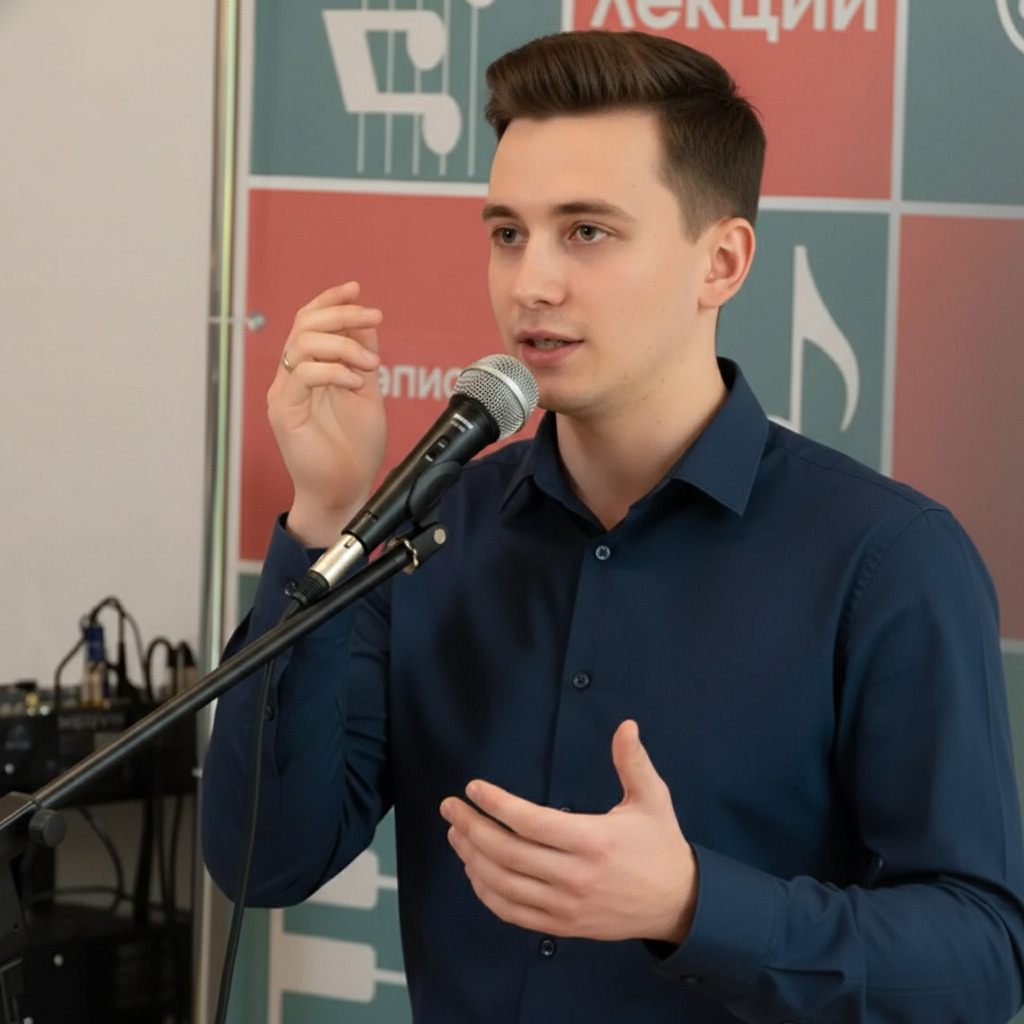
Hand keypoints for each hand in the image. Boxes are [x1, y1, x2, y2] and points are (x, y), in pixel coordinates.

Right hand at [268, 282, 386, 546]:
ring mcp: (284, 394)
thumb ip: (363, 358)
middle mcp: (290, 379)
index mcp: (307, 372)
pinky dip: (334, 371)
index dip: (329, 301)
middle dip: (341, 314)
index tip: (356, 289)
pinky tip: (357, 382)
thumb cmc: (355, 451)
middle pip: (304, 325)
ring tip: (372, 364)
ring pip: (302, 345)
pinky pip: (304, 375)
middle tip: (374, 317)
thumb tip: (367, 321)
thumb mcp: (367, 393)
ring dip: (344, 345)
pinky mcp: (285, 412)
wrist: (345, 491)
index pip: (308, 322)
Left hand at [440, 720, 696, 943]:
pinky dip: (486, 892)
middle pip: (508, 853)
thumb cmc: (661, 845)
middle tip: (450, 807)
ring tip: (456, 834)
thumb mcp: (654, 799)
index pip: (531, 823)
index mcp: (593, 841)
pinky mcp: (563, 926)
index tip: (473, 788)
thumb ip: (634, 761)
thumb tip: (626, 725)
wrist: (678, 904)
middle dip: (471, 827)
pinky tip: (474, 870)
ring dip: (472, 858)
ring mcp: (566, 906)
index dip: (497, 805)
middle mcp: (575, 877)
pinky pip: (513, 913)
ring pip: (504, 885)